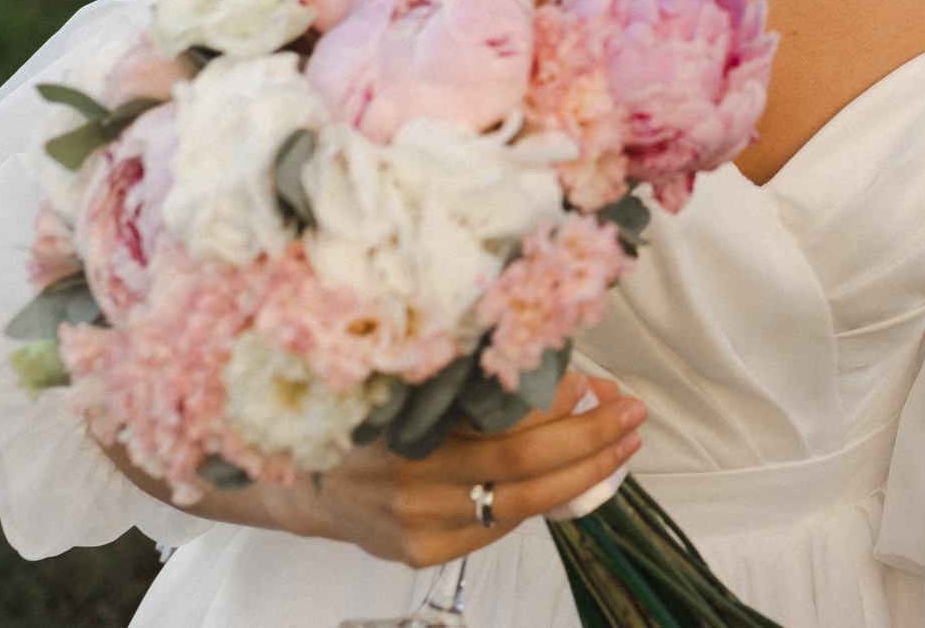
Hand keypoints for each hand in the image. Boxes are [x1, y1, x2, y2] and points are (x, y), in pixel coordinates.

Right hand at [107, 373, 645, 566]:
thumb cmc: (359, 408)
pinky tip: (562, 475)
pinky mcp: (417, 555)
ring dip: (579, 473)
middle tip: (633, 417)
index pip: (516, 433)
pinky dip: (535, 498)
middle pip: (527, 470)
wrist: (291, 473)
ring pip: (519, 505)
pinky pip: (493, 526)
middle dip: (592, 445)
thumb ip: (474, 373)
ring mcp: (412, 527)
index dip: (575, 417)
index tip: (612, 391)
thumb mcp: (410, 375)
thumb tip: (563, 368)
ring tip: (616, 444)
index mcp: (407, 427)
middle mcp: (408, 484)